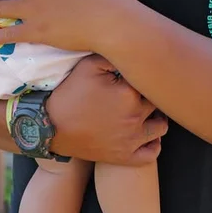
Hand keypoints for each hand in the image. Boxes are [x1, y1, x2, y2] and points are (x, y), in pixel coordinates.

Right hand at [48, 55, 167, 164]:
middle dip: (151, 95)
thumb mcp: (88, 65)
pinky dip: (154, 143)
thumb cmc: (69, 94)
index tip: (133, 75)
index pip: (150, 81)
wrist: (50, 127)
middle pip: (158, 102)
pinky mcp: (125, 157)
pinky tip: (144, 133)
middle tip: (138, 90)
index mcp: (129, 94)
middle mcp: (135, 117)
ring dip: (157, 117)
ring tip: (144, 110)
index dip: (143, 76)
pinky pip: (152, 153)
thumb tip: (132, 55)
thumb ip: (113, 57)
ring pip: (161, 127)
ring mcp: (131, 140)